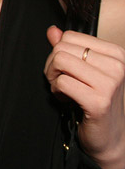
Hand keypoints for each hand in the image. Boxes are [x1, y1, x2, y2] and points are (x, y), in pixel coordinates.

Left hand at [44, 26, 124, 165]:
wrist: (110, 137)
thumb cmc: (96, 101)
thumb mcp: (83, 71)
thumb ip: (68, 48)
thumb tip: (52, 31)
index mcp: (115, 54)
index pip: (70, 36)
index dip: (59, 52)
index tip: (66, 70)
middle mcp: (117, 65)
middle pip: (62, 48)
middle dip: (52, 66)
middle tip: (61, 81)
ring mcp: (110, 83)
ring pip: (60, 61)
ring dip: (53, 78)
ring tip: (64, 90)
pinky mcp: (99, 101)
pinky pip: (62, 82)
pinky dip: (57, 91)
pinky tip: (67, 100)